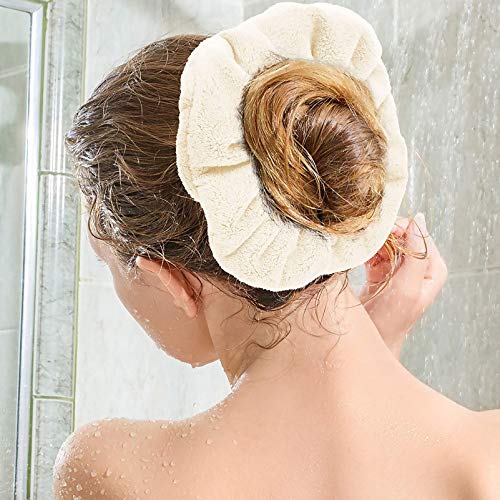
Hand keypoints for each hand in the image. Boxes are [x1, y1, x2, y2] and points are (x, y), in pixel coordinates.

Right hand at [358, 212, 447, 357]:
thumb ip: (416, 255)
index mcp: (432, 268)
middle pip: (401, 234)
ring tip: (359, 247)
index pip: (418, 234)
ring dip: (372, 241)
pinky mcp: (380, 270)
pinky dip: (365, 249)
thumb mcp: (407, 288)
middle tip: (366, 239)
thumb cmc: (390, 322)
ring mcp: (398, 267)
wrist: (370, 340)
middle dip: (383, 234)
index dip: (400, 227)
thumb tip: (420, 220)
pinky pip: (373, 250)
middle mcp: (417, 266)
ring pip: (386, 240)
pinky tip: (357, 253)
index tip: (381, 230)